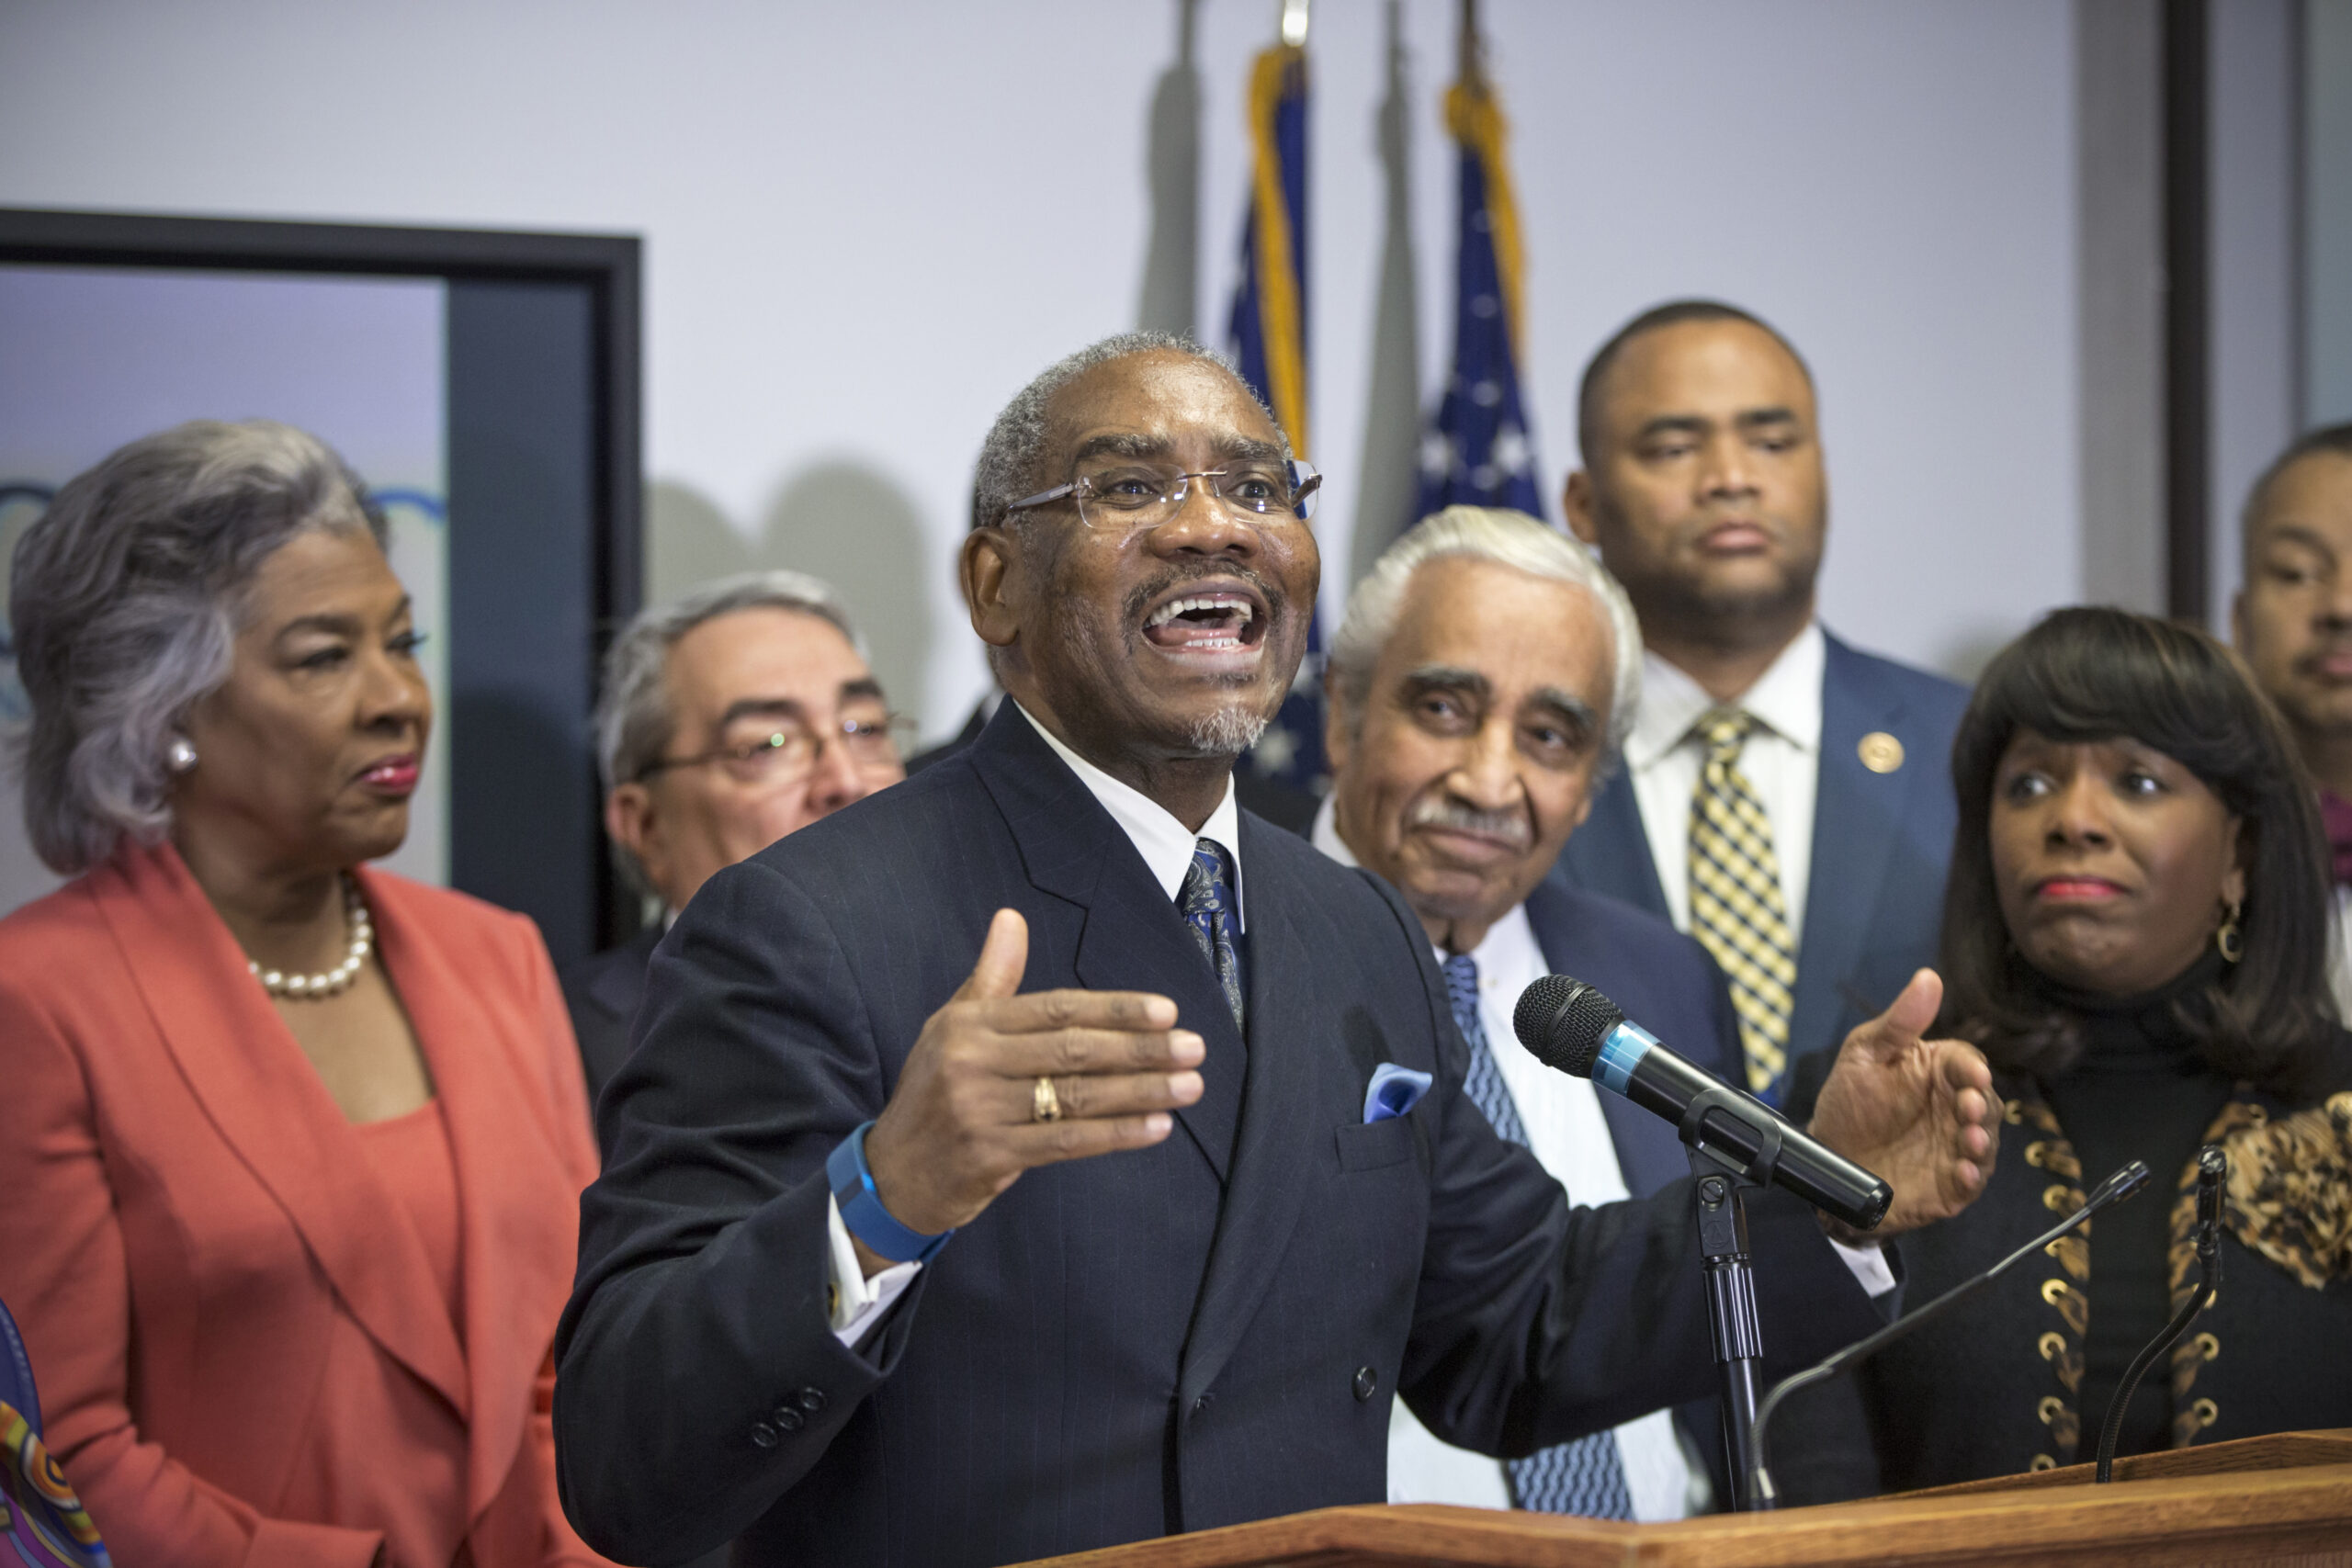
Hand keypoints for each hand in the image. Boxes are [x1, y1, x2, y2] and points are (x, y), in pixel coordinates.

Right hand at [857, 909, 1205, 1270]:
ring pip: (1076, 1097)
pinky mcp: (989, 1155)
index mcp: (969, 1024)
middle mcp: (972, 1062)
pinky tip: (1156, 1127)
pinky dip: (1116, 1134)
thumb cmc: (935, 1090)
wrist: (893, 1171)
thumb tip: (1011, 917)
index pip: (1056, 1010)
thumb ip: (992, 977)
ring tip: (1189, 1085)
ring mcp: (979, 1111)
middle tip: (1194, 1048)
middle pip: (1072, 1051)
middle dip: (1141, 1049)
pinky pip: (1066, 1142)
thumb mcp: (953, 1027)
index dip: (1115, 1009)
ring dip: (1141, 1091)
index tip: (1166, 1011)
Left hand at [1806, 968, 1997, 1239]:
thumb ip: (1899, 1022)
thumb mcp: (1865, 1053)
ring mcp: (1954, 1147)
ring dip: (1982, 1143)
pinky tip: (1963, 1172)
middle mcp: (1953, 1109)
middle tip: (1968, 1108)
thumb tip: (1928, 977)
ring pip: (1984, 1144)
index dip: (1971, 1069)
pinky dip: (1972, 1177)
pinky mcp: (1950, 1183)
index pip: (1967, 1064)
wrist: (1828, 1157)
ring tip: (1970, 1140)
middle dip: (1981, 1106)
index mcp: (1937, 1073)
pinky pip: (1970, 1182)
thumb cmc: (1850, 1101)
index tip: (1972, 1074)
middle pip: (1984, 1104)